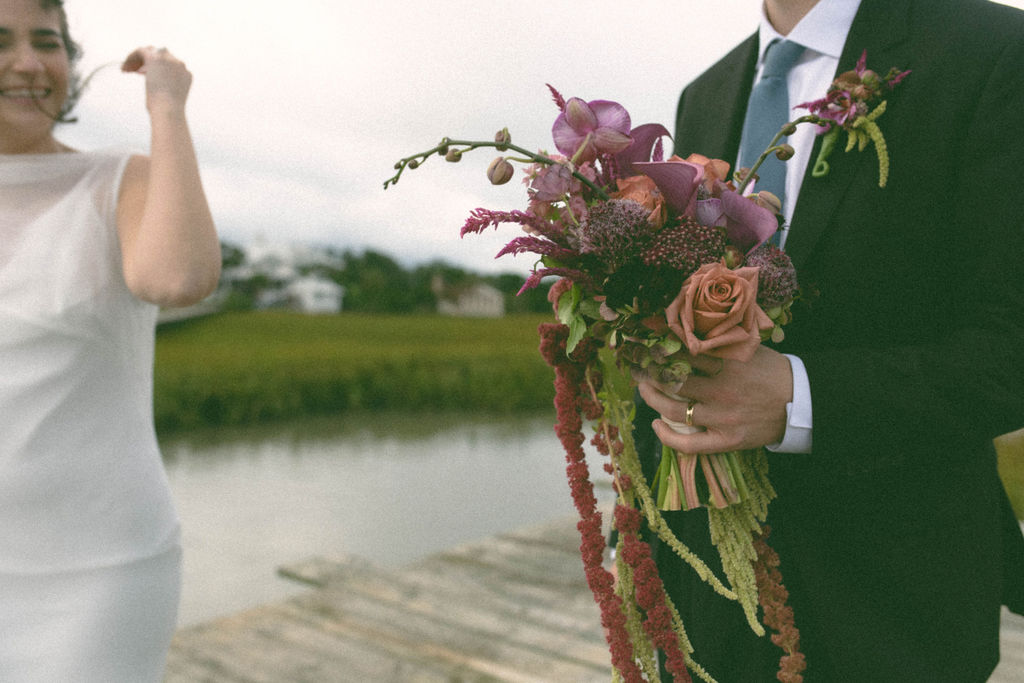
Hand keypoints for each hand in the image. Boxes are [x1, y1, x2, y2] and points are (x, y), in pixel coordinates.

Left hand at [121, 46, 191, 114]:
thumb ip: (164, 89)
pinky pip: (141, 51)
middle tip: (136, 71)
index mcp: (186, 74)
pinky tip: (125, 68)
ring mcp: (169, 60)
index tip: (144, 74)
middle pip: (161, 55)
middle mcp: (180, 65)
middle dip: (148, 62)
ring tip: (128, 69)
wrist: (168, 110)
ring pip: (151, 51)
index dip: (156, 68)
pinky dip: (132, 57)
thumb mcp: (168, 99)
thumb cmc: (167, 112)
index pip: (170, 64)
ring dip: (139, 59)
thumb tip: (154, 87)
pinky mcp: (156, 58)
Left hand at [637, 346, 792, 453]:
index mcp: (728, 364)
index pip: (683, 352)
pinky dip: (667, 437)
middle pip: (673, 380)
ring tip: (644, 388)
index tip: (647, 341)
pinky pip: (689, 444)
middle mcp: (722, 390)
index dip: (661, 347)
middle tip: (638, 365)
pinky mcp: (727, 440)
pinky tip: (655, 425)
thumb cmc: (772, 371)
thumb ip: (720, 342)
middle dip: (650, 371)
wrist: (803, 402)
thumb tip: (687, 327)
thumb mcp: (749, 348)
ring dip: (652, 398)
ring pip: (673, 410)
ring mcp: (723, 417)